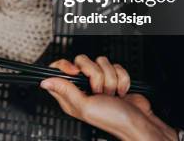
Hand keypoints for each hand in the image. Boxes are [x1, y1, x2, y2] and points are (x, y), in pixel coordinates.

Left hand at [41, 55, 177, 140]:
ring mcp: (99, 82)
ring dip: (110, 78)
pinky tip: (121, 91)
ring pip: (101, 62)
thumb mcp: (85, 107)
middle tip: (98, 90)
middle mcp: (83, 87)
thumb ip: (65, 91)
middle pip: (82, 61)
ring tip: (111, 94)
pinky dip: (122, 78)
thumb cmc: (113, 120)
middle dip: (95, 74)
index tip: (76, 72)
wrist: (138, 122)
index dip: (66, 65)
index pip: (58, 70)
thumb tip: (45, 82)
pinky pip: (116, 66)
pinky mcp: (114, 78)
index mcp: (71, 95)